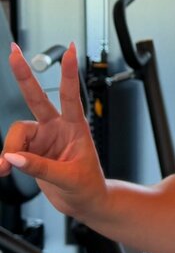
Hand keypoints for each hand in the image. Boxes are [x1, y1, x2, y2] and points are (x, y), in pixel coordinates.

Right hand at [0, 43, 107, 221]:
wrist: (85, 203)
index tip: (69, 50)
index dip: (69, 72)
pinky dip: (6, 159)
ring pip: (17, 133)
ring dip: (9, 149)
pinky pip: (12, 149)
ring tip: (5, 169)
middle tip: (13, 52)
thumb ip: (40, 167)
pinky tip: (4, 169)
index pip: (71, 95)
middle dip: (24, 75)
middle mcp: (58, 127)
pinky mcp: (32, 150)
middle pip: (37, 97)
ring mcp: (43, 138)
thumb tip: (13, 157)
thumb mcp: (68, 179)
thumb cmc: (88, 187)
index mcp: (76, 127)